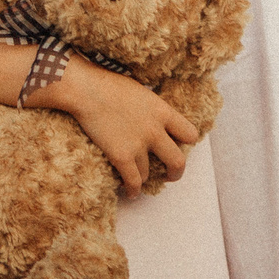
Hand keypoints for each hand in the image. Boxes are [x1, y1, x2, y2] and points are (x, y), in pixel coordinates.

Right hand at [32, 60, 201, 196]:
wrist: (88, 91)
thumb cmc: (110, 85)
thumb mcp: (142, 93)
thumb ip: (153, 111)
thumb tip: (157, 121)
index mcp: (163, 111)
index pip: (190, 134)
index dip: (185, 142)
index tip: (177, 146)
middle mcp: (155, 131)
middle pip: (178, 161)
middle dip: (175, 172)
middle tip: (170, 175)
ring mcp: (139, 145)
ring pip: (148, 174)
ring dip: (143, 177)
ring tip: (137, 178)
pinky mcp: (121, 156)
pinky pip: (133, 181)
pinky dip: (132, 189)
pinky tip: (130, 192)